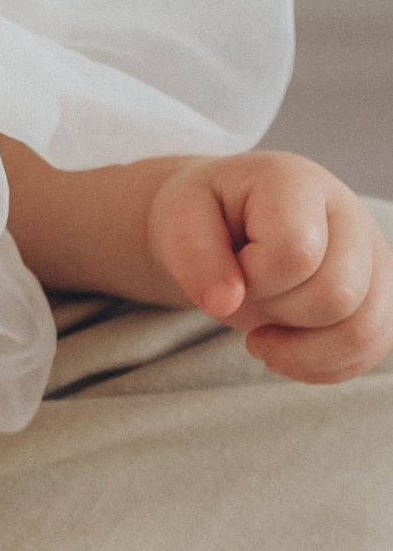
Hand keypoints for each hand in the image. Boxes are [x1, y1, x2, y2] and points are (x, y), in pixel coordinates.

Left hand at [145, 151, 392, 380]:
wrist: (230, 218)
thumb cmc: (206, 215)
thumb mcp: (178, 219)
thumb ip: (192, 254)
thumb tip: (225, 302)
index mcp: (298, 184)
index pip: (296, 252)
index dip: (252, 280)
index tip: (226, 270)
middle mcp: (350, 215)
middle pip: (336, 295)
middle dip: (276, 312)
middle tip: (243, 296)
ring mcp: (373, 257)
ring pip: (364, 330)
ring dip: (301, 352)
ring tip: (260, 337)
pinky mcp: (378, 295)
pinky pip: (370, 348)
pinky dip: (322, 366)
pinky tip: (285, 350)